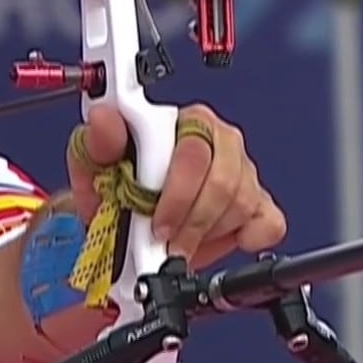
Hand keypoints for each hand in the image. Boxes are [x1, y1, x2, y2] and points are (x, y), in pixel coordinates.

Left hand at [68, 103, 286, 266]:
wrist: (122, 224)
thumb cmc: (112, 188)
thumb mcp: (93, 166)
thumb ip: (98, 141)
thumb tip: (104, 118)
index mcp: (181, 122)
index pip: (192, 150)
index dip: (174, 191)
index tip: (153, 220)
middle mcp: (218, 140)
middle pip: (221, 180)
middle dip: (190, 219)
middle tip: (164, 240)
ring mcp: (242, 171)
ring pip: (241, 204)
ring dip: (205, 233)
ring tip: (177, 244)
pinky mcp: (258, 203)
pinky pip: (269, 222)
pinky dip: (251, 237)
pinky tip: (226, 240)